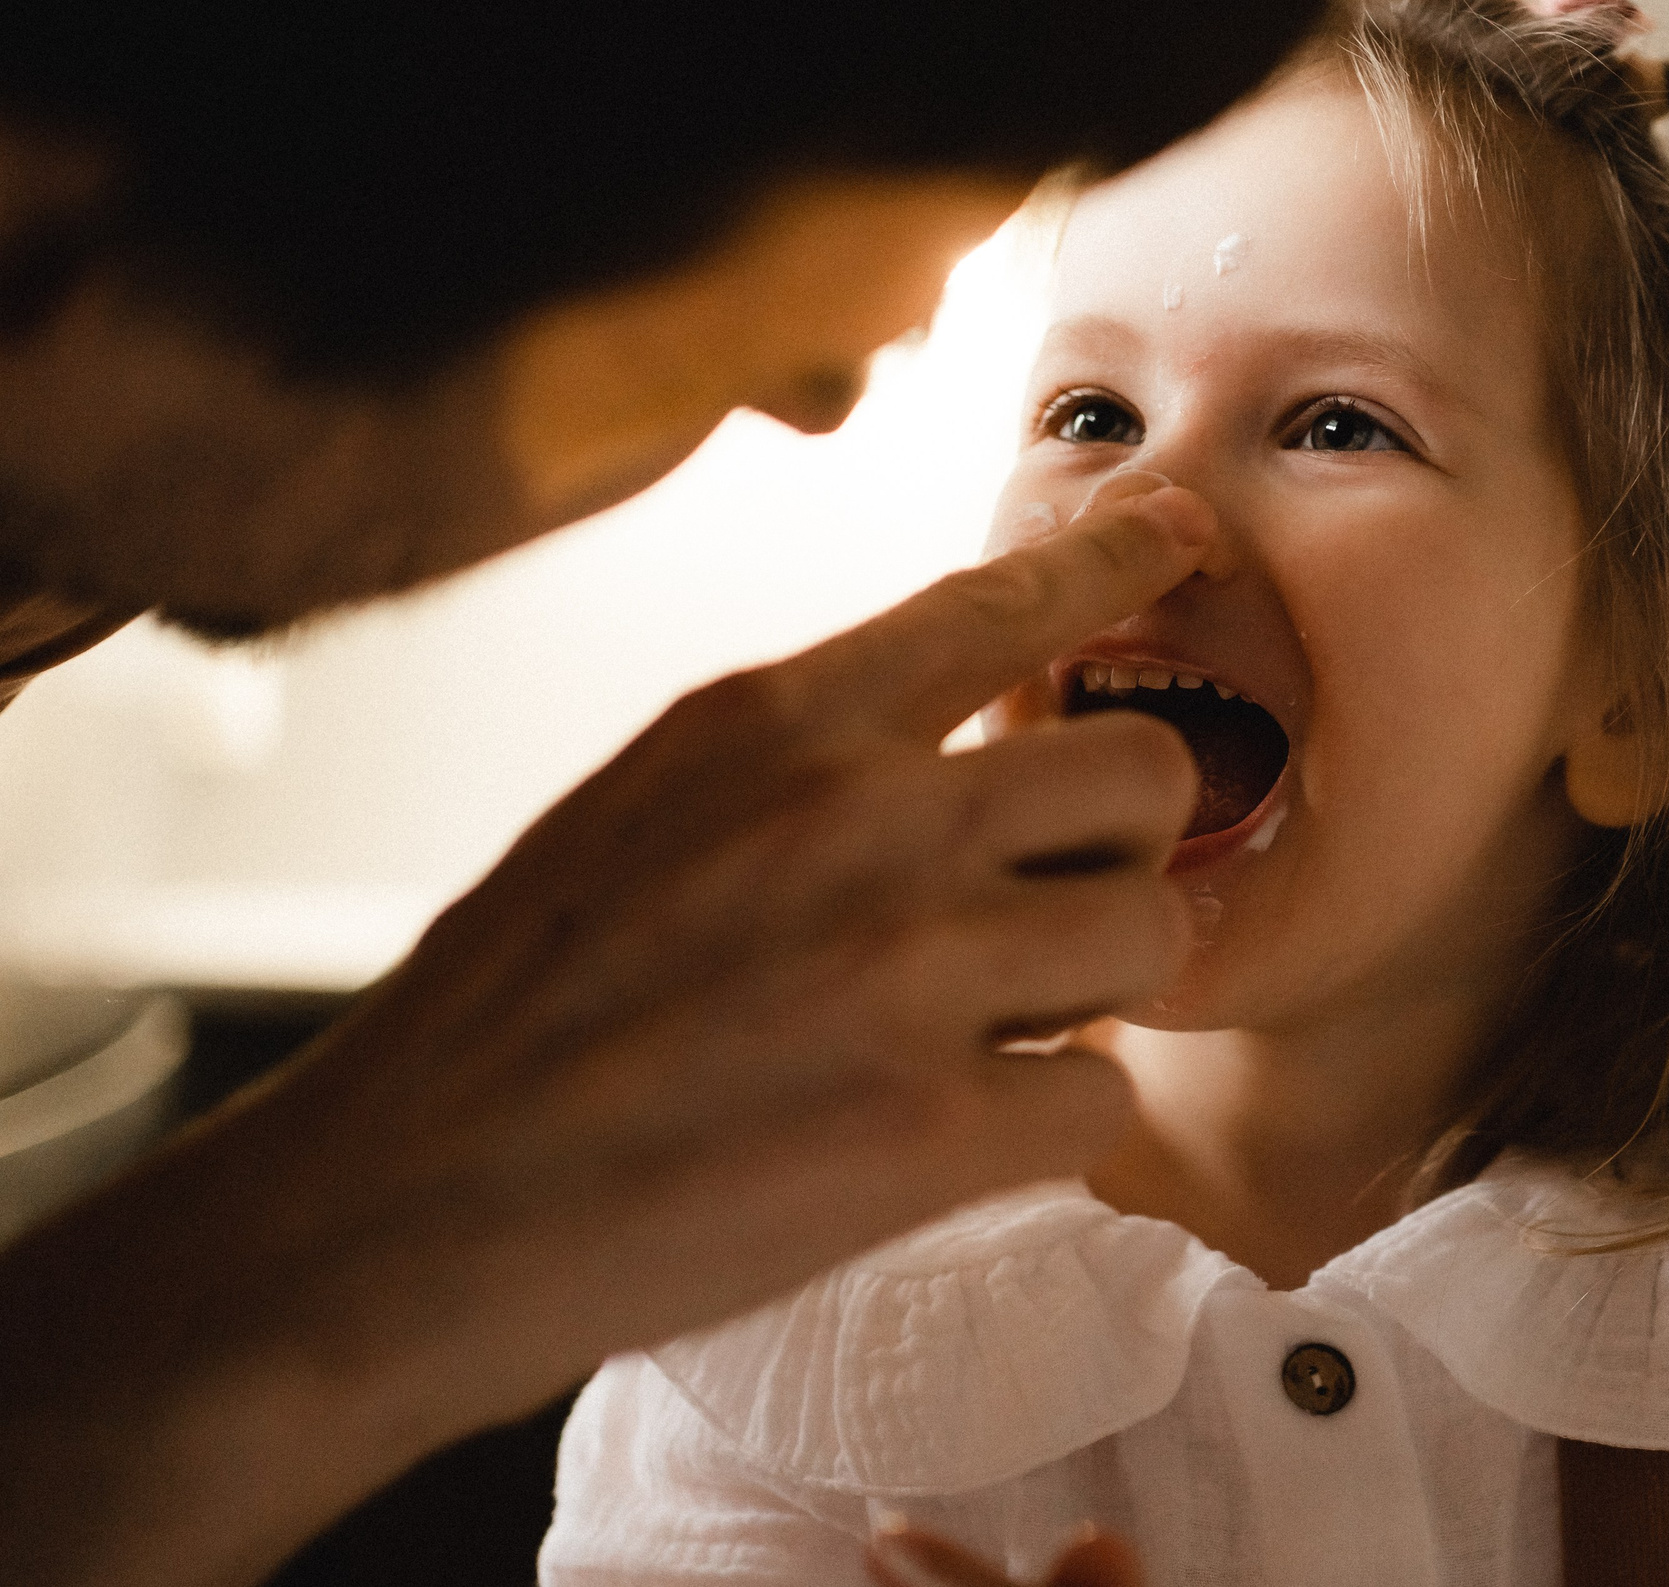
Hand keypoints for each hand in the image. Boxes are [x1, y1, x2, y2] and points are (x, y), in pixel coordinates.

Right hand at [0, 481, 1210, 1586]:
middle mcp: (864, 816)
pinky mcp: (932, 1130)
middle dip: (1120, 847)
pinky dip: (1053, 1125)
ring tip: (993, 1030)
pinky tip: (958, 1138)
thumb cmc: (511, 1016)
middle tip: (1050, 912)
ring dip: (1098, 992)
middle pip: (1142, 770)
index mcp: (776, 722)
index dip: (1119, 559)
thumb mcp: (643, 808)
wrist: (404, 1208)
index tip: (1189, 534)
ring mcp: (908, 969)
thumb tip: (957, 751)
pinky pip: (1105, 1096)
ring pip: (1154, 931)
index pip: (1002, 601)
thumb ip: (804, 765)